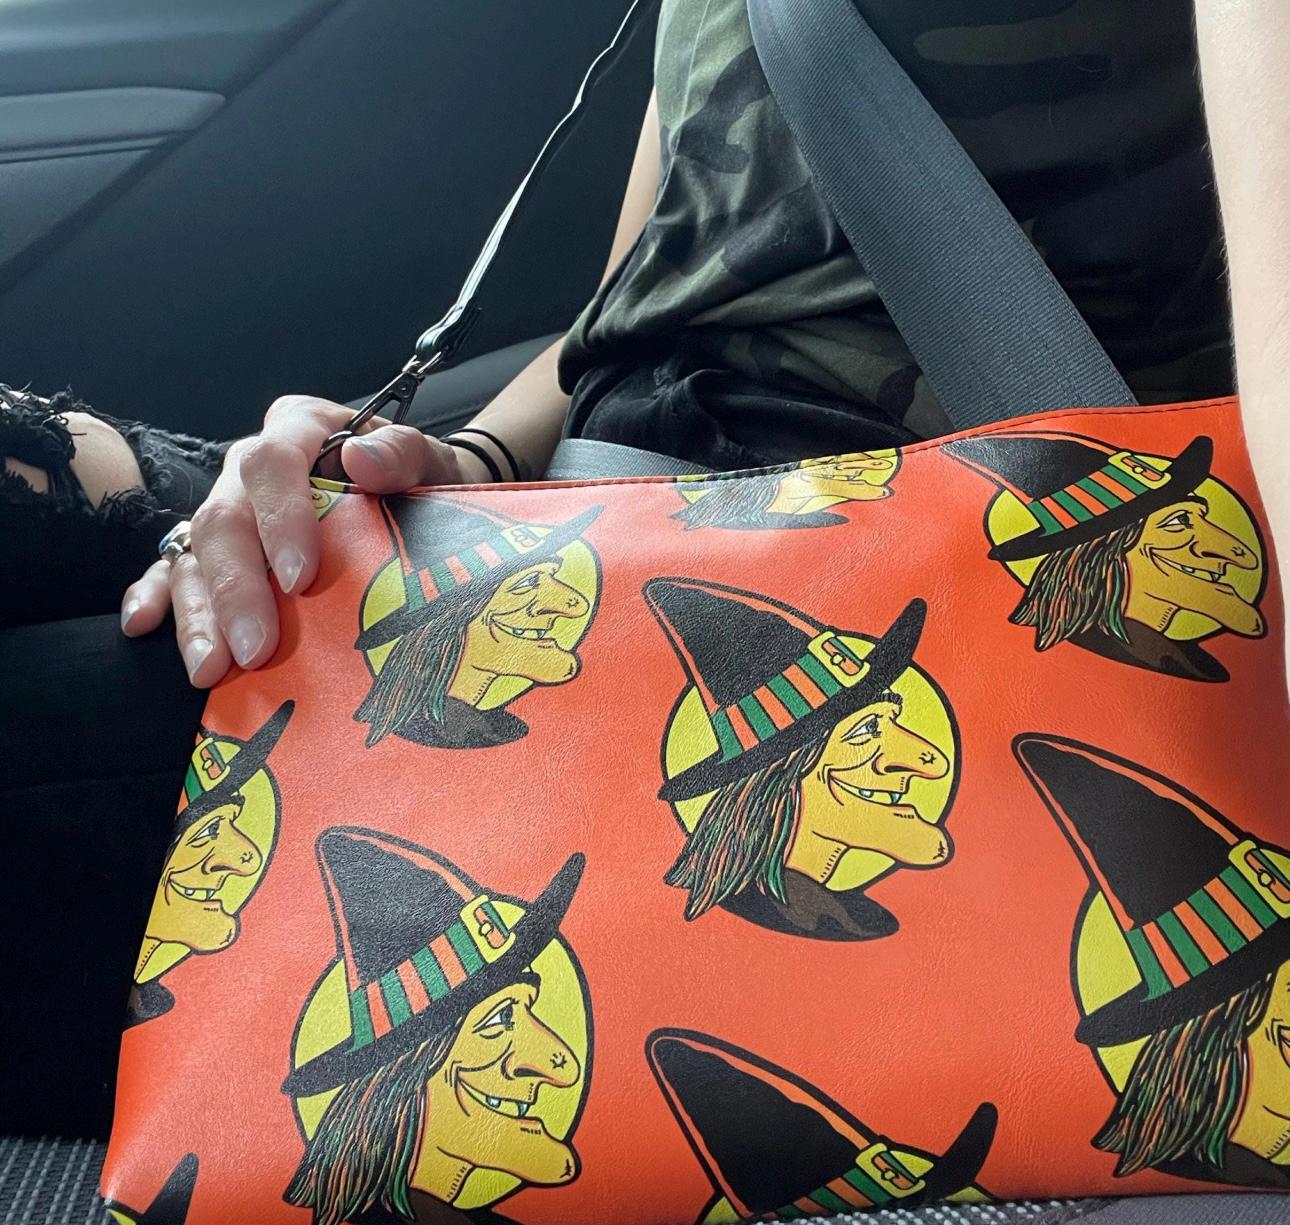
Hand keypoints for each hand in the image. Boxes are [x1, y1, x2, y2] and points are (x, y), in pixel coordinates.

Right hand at [119, 395, 486, 686]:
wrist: (420, 498)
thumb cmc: (420, 482)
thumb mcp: (432, 462)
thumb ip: (404, 454)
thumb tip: (363, 458)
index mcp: (300, 430)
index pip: (273, 463)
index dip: (280, 518)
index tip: (300, 578)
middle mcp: (251, 469)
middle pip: (224, 518)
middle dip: (236, 588)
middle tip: (255, 648)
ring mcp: (229, 507)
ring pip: (195, 553)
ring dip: (198, 612)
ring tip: (211, 668)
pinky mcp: (215, 546)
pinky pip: (170, 566)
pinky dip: (157, 594)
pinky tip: (142, 624)